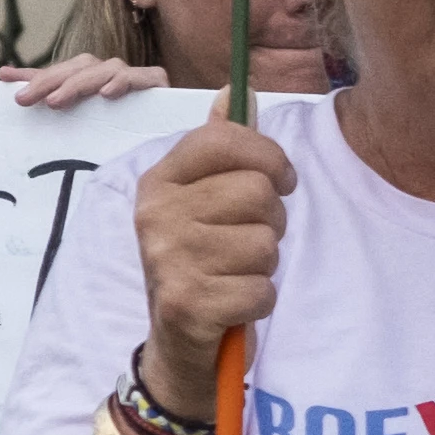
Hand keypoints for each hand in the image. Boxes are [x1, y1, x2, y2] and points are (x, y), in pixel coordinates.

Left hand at [4, 53, 166, 109]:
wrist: (165, 134)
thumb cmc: (115, 123)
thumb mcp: (75, 111)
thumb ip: (41, 87)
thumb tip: (2, 74)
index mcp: (88, 77)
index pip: (60, 72)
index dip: (37, 80)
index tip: (15, 97)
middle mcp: (109, 72)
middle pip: (79, 67)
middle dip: (53, 82)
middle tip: (30, 100)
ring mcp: (133, 76)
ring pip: (107, 68)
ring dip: (81, 83)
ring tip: (59, 100)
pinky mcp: (157, 83)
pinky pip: (143, 77)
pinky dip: (125, 82)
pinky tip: (108, 94)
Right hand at [129, 117, 294, 388]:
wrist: (180, 347)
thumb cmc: (203, 264)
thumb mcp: (204, 201)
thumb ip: (222, 146)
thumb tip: (238, 87)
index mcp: (159, 181)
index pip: (225, 139)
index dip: (269, 157)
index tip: (278, 181)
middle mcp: (156, 214)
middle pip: (257, 192)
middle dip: (270, 222)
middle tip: (246, 243)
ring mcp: (168, 260)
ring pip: (265, 243)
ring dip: (265, 265)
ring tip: (236, 275)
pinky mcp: (187, 304)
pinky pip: (262, 289)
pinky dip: (260, 301)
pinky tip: (234, 305)